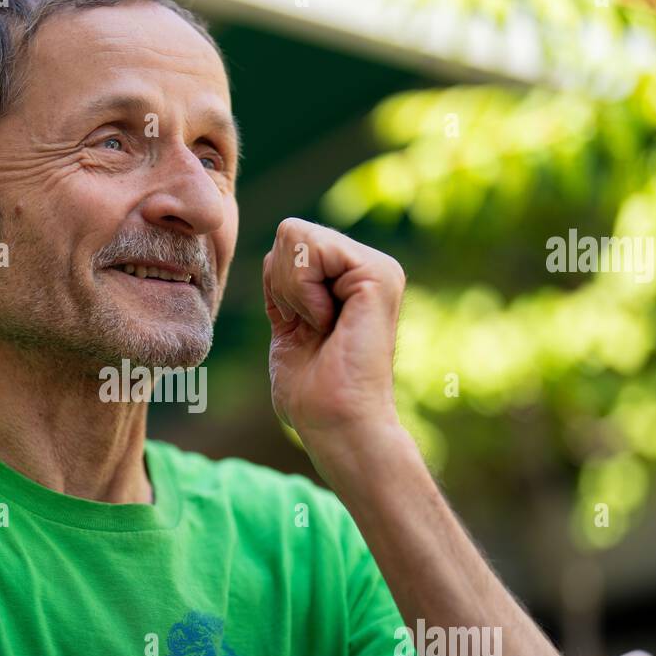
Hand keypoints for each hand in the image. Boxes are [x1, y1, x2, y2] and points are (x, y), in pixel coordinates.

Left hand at [262, 217, 405, 444]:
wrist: (335, 422)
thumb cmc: (311, 391)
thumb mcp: (289, 325)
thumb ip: (287, 286)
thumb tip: (276, 251)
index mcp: (348, 278)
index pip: (288, 243)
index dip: (276, 285)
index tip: (300, 326)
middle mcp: (367, 267)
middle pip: (290, 232)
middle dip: (281, 283)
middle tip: (310, 327)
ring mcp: (378, 267)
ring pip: (296, 235)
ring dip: (292, 289)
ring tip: (321, 326)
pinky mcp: (379, 273)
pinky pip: (311, 249)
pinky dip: (303, 291)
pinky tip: (327, 322)